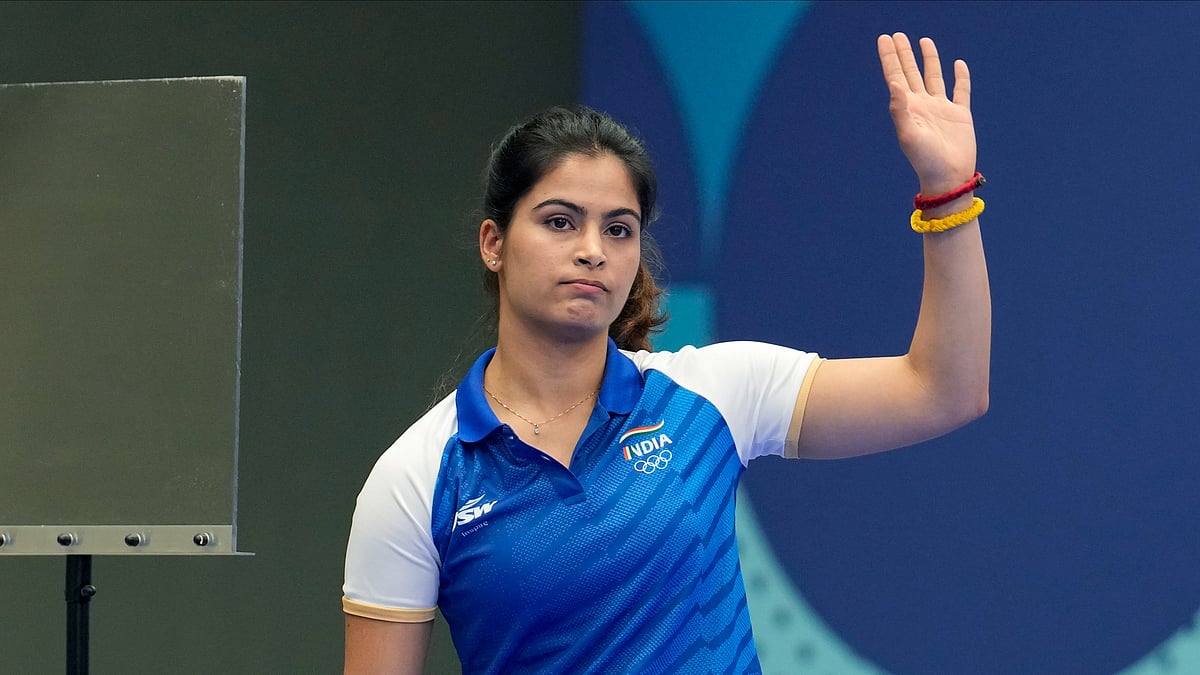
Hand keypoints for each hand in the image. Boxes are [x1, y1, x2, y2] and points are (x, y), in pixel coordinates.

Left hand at [877, 33, 975, 195]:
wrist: (948, 177)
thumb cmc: (925, 160)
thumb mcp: (908, 134)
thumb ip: (899, 109)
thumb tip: (894, 83)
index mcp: (908, 108)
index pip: (896, 76)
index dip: (890, 57)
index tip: (884, 38)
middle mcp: (923, 105)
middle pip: (912, 72)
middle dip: (904, 53)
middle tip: (897, 35)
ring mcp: (942, 108)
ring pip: (934, 76)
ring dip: (929, 59)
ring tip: (923, 41)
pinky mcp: (961, 114)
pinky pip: (961, 90)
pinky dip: (960, 77)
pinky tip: (957, 64)